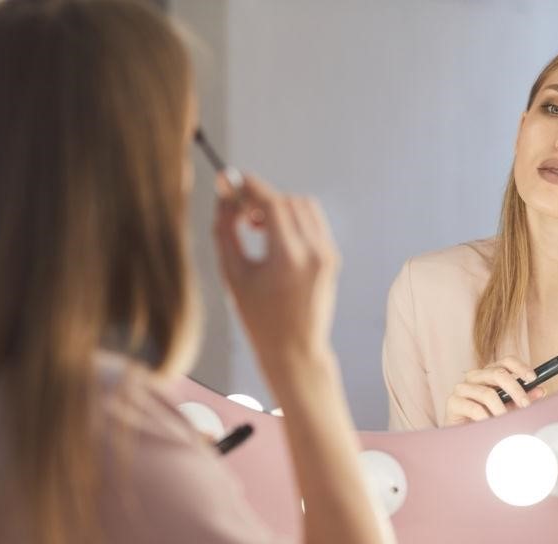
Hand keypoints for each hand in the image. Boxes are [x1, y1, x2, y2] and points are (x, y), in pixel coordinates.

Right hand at [212, 172, 339, 379]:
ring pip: (304, 207)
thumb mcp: (233, 275)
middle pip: (288, 201)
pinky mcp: (333, 258)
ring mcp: (328, 255)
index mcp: (289, 257)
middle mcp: (314, 252)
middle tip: (240, 214)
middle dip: (262, 199)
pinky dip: (293, 220)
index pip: (272, 203)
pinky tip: (274, 238)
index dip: (250, 187)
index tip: (231, 180)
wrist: (294, 349)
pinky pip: (314, 223)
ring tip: (257, 227)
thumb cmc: (258, 317)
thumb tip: (224, 196)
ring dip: (279, 207)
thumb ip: (226, 231)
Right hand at [444, 356, 546, 425]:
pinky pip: (474, 408)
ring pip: (487, 393)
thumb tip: (541, 391)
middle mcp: (475, 376)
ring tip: (508, 422)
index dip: (520, 367)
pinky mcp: (453, 402)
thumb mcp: (508, 408)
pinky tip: (491, 425)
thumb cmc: (486, 419)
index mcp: (489, 374)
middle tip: (526, 405)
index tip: (533, 378)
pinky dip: (486, 418)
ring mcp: (462, 388)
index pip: (506, 361)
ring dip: (501, 410)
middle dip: (515, 390)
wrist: (462, 436)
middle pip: (498, 373)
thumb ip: (522, 399)